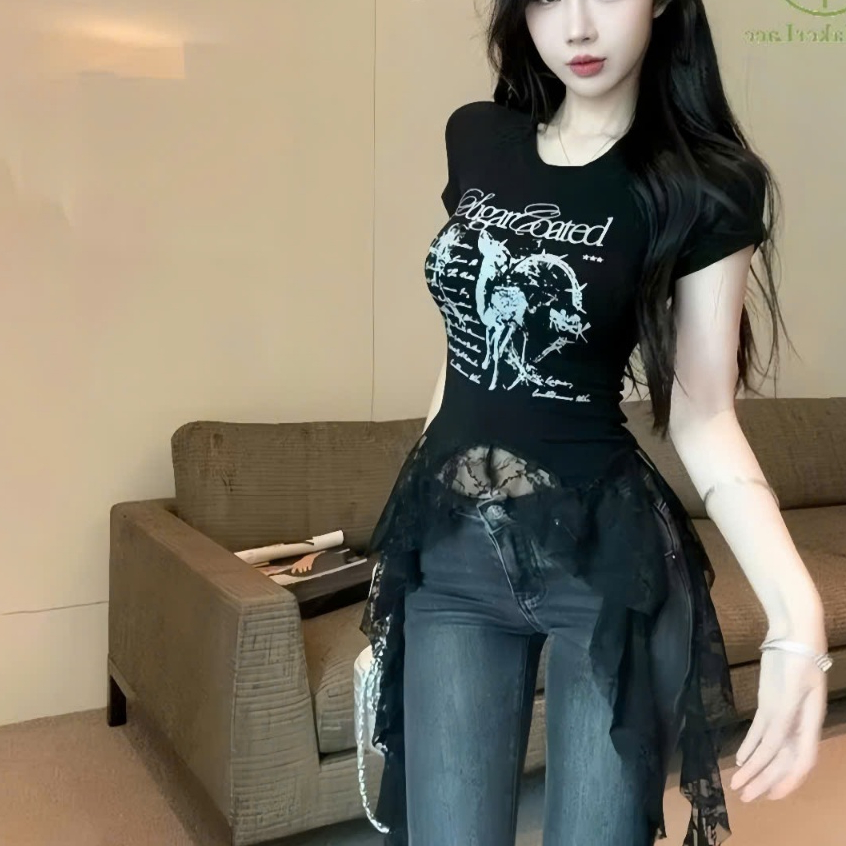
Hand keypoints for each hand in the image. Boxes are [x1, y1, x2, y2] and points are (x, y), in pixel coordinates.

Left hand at [729, 645, 827, 801]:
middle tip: (745, 798)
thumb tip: (770, 748)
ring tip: (739, 785)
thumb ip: (782, 718)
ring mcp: (783, 714)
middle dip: (765, 781)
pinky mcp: (769, 703)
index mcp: (808, 723)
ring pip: (769, 749)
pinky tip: (741, 760)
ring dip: (755, 768)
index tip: (770, 796)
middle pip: (782, 760)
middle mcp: (797, 724)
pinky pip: (760, 732)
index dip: (786, 781)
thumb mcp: (789, 689)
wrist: (793, 633)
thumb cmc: (797, 658)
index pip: (800, 761)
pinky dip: (751, 747)